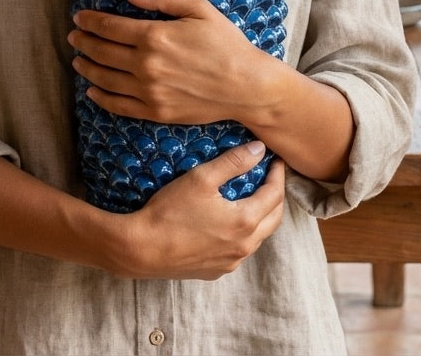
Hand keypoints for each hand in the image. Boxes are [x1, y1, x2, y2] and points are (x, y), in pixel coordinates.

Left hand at [69, 0, 260, 125]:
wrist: (246, 87)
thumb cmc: (226, 43)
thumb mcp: (199, 9)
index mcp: (155, 36)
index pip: (110, 26)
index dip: (90, 21)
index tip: (79, 17)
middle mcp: (146, 65)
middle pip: (102, 52)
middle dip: (84, 42)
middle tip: (74, 36)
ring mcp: (149, 91)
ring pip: (105, 79)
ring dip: (86, 68)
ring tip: (78, 60)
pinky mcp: (155, 112)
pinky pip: (118, 106)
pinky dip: (101, 98)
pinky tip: (92, 91)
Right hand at [111, 141, 285, 279]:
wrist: (143, 248)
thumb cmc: (170, 210)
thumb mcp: (202, 178)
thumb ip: (233, 162)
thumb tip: (259, 149)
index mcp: (245, 221)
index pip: (274, 195)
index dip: (278, 174)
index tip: (275, 160)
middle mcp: (244, 246)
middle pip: (274, 218)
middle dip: (276, 195)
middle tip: (270, 177)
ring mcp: (231, 262)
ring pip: (258, 237)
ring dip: (262, 216)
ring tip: (253, 196)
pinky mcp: (216, 271)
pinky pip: (240, 251)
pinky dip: (244, 234)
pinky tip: (230, 222)